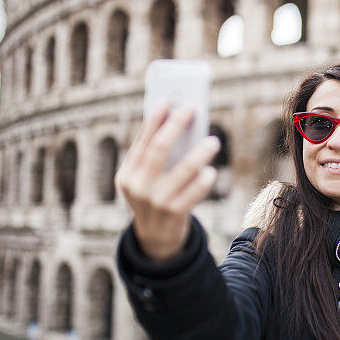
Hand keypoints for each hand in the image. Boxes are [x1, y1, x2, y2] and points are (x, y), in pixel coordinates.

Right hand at [115, 104, 220, 261]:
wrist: (156, 239)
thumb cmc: (156, 197)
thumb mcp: (147, 180)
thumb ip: (157, 156)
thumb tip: (179, 125)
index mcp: (127, 174)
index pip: (142, 141)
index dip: (154, 119)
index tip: (167, 100)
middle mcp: (137, 187)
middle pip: (159, 150)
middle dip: (176, 126)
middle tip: (191, 108)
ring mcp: (155, 201)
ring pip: (181, 170)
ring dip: (198, 153)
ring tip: (212, 141)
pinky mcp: (173, 214)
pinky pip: (193, 193)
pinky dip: (203, 181)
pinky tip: (211, 171)